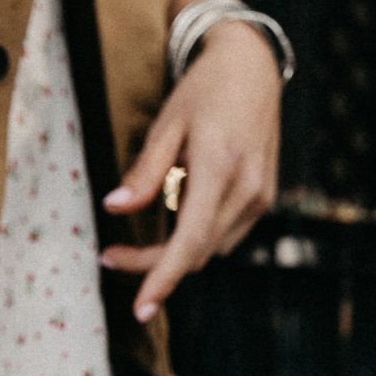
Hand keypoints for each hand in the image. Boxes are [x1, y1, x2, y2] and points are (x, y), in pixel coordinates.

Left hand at [99, 22, 282, 320]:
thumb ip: (144, 172)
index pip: (189, 241)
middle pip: (196, 252)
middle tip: (111, 255)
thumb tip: (114, 208)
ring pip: (211, 248)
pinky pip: (225, 233)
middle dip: (154, 265)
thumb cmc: (204, 90)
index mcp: (220, 169)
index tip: (139, 307)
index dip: (162, 278)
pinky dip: (197, 235)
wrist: (252, 68)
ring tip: (139, 234)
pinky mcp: (263, 197)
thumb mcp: (166, 124)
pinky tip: (178, 213)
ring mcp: (260, 197)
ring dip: (175, 251)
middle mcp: (247, 190)